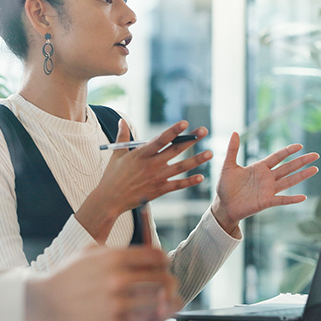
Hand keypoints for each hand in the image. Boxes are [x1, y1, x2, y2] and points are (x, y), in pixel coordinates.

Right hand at [25, 245, 181, 320]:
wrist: (42, 306)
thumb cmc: (65, 279)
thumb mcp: (86, 254)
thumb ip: (114, 251)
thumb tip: (140, 252)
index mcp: (113, 258)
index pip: (156, 256)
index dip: (164, 261)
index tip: (164, 266)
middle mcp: (117, 279)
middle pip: (163, 280)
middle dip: (170, 284)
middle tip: (169, 287)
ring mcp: (116, 304)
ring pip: (159, 305)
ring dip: (167, 305)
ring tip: (167, 305)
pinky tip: (154, 320)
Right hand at [77, 120, 210, 241]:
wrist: (110, 200)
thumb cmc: (112, 176)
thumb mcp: (117, 154)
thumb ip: (123, 136)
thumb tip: (121, 120)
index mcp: (141, 153)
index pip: (161, 139)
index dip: (173, 131)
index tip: (185, 123)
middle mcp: (151, 164)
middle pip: (175, 150)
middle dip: (191, 139)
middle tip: (204, 130)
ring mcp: (157, 178)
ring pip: (181, 167)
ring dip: (196, 160)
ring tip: (210, 153)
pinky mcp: (159, 190)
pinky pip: (177, 185)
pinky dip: (189, 182)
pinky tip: (201, 177)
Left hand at [210, 132, 319, 235]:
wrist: (223, 205)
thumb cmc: (225, 187)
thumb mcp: (228, 166)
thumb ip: (232, 150)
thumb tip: (234, 132)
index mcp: (259, 168)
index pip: (277, 157)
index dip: (288, 151)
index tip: (300, 146)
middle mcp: (267, 178)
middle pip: (288, 167)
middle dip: (302, 161)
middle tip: (315, 155)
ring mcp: (268, 190)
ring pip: (289, 181)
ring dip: (302, 176)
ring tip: (315, 169)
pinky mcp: (266, 202)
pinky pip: (282, 200)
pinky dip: (292, 199)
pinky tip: (302, 197)